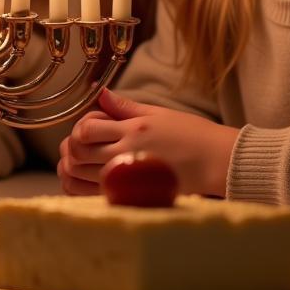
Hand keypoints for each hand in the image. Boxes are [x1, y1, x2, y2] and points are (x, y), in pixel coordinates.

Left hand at [58, 89, 238, 197]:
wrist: (217, 162)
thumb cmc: (191, 134)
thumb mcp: (157, 113)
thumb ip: (124, 106)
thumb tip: (99, 92)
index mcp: (133, 129)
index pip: (87, 129)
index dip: (79, 129)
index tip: (88, 130)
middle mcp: (129, 153)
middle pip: (79, 153)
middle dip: (72, 148)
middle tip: (78, 147)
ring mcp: (131, 177)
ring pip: (82, 177)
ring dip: (73, 169)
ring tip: (78, 163)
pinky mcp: (135, 195)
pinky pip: (95, 197)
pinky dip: (82, 190)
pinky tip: (86, 181)